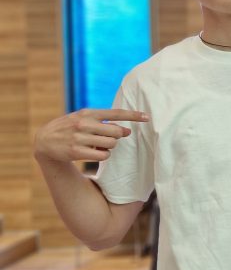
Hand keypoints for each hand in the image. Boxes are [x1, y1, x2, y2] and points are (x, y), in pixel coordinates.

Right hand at [34, 109, 148, 163]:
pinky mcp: (76, 152)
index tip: (147, 117)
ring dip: (110, 147)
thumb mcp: (83, 118)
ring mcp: (80, 138)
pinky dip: (104, 156)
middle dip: (118, 136)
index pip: (116, 113)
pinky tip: (95, 153)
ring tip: (98, 145)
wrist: (44, 140)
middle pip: (116, 131)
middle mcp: (84, 123)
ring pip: (111, 144)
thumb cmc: (70, 128)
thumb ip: (102, 122)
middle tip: (111, 138)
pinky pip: (103, 156)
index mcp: (88, 112)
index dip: (133, 115)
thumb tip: (125, 130)